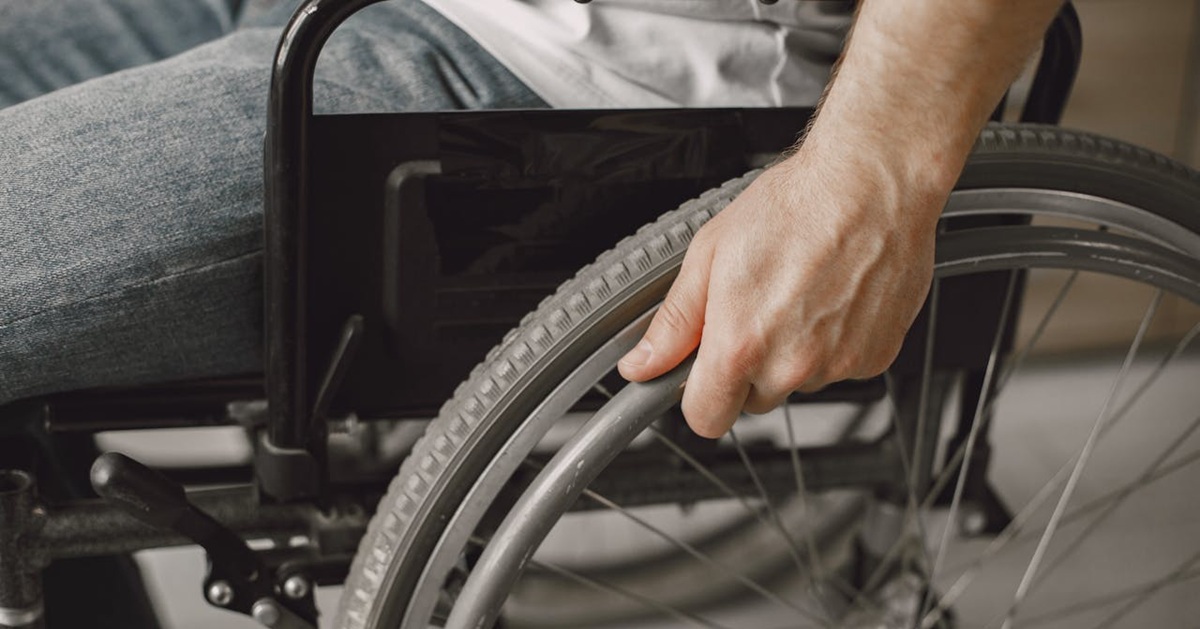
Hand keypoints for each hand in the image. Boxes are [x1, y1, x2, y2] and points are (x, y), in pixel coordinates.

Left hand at [617, 142, 942, 437]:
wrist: (874, 183)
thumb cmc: (797, 206)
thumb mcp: (710, 254)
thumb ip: (676, 322)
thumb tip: (644, 364)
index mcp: (742, 344)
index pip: (706, 418)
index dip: (699, 395)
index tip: (702, 373)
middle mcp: (792, 364)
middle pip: (753, 400)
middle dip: (748, 367)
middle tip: (758, 308)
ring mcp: (838, 365)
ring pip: (799, 382)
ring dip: (793, 353)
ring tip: (800, 292)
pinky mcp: (876, 358)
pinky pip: (840, 368)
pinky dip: (834, 343)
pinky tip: (832, 297)